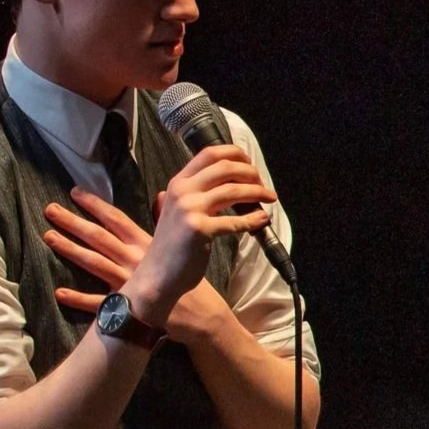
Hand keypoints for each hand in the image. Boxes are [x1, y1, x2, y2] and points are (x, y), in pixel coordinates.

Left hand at [42, 187, 233, 336]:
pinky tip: (59, 293)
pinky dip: (78, 298)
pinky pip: (98, 302)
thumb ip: (167, 221)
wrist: (201, 315)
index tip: (75, 192)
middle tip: (50, 209)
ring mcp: (129, 281)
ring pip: (94, 262)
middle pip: (99, 237)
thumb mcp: (185, 246)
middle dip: (73, 222)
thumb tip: (162, 194)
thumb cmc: (192, 281)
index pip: (117, 220)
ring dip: (70, 250)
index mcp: (147, 244)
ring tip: (48, 237)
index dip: (95, 205)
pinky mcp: (127, 305)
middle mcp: (134, 259)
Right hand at [96, 144, 275, 321]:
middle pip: (225, 167)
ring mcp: (189, 209)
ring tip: (269, 198)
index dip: (235, 154)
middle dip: (251, 172)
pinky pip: (236, 221)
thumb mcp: (178, 211)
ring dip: (258, 192)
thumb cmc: (173, 246)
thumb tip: (231, 182)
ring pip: (234, 190)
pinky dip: (254, 219)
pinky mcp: (199, 229)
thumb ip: (196, 194)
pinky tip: (262, 220)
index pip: (209, 153)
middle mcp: (182, 191)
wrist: (158, 275)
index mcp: (178, 183)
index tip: (250, 164)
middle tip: (263, 184)